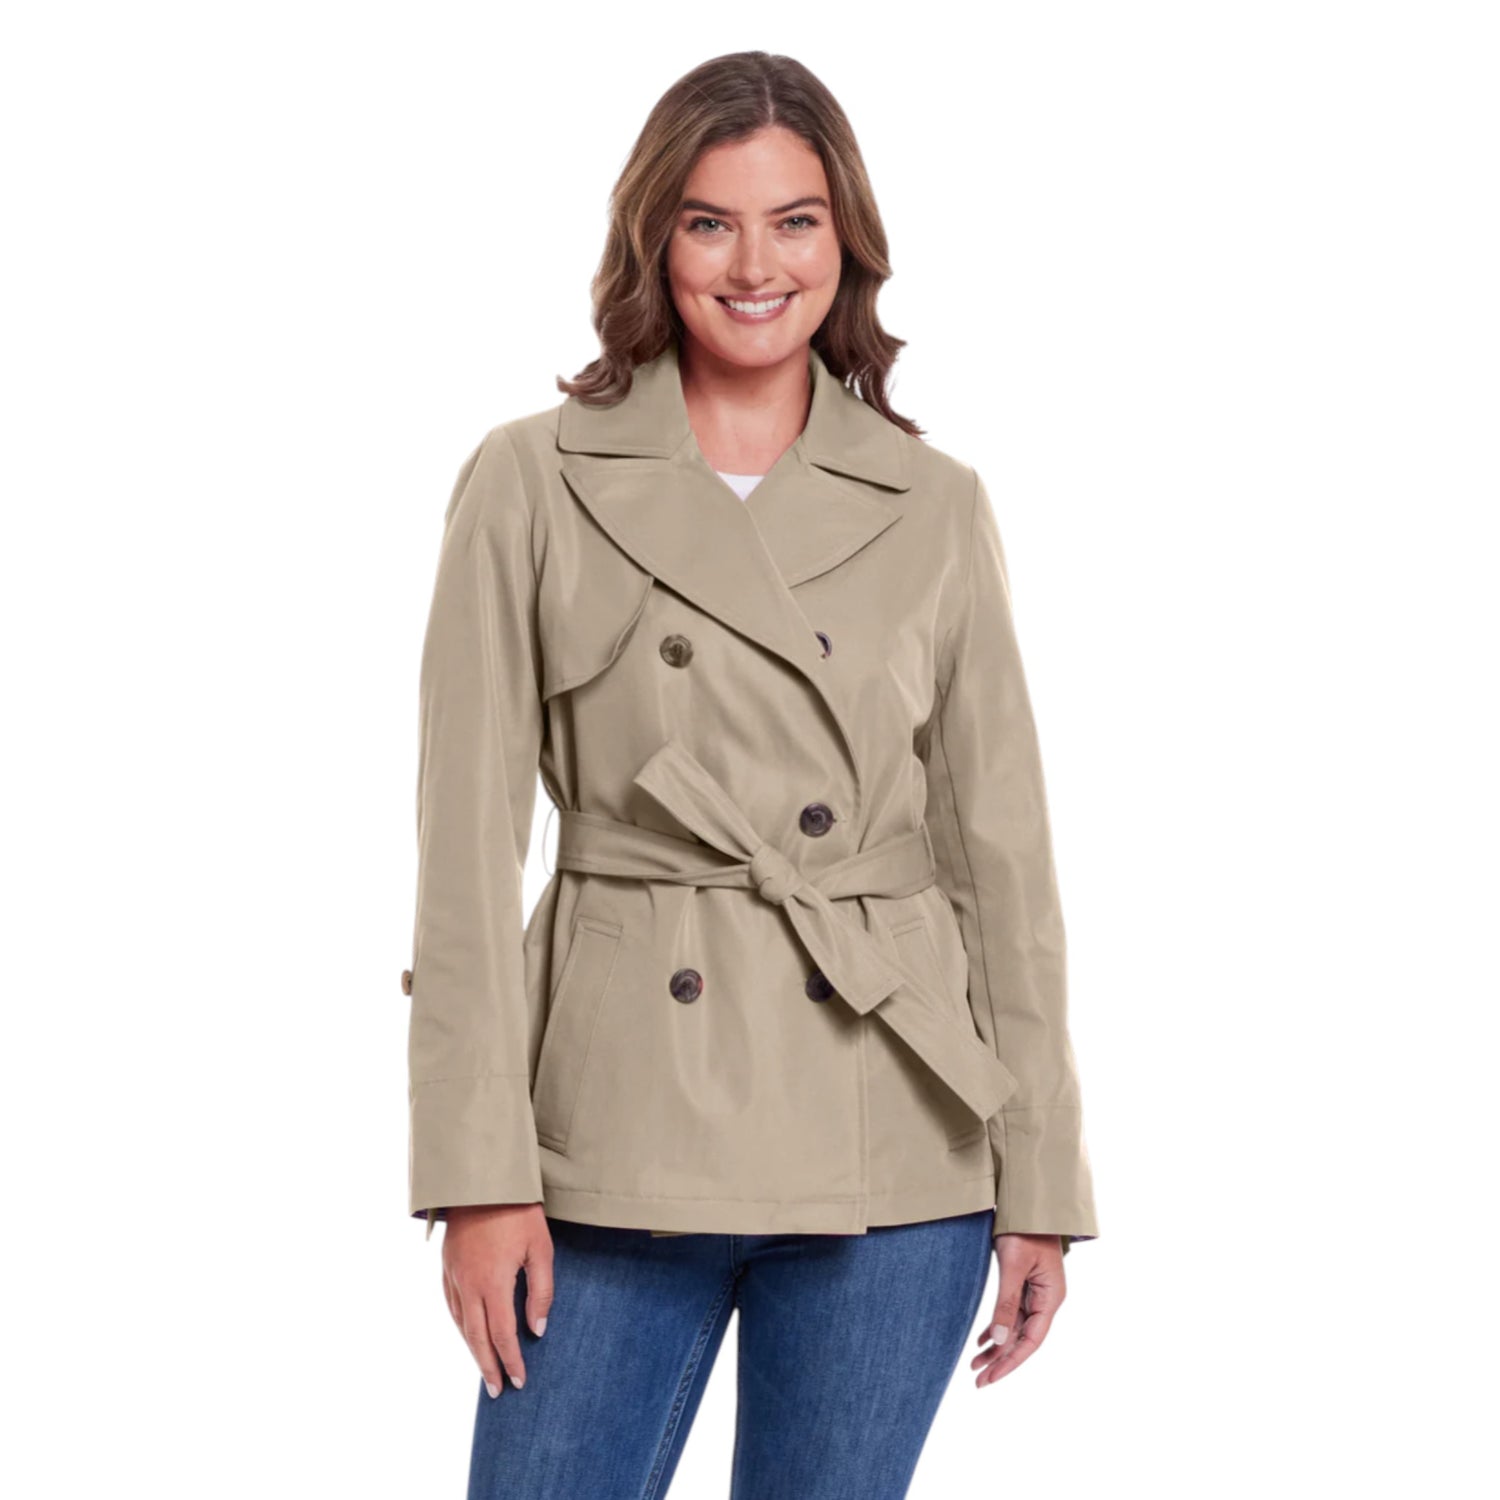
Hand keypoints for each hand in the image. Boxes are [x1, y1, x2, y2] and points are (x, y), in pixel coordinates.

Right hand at [441, 1203, 552, 1397]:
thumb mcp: (540, 1248)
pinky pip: (451, 1304)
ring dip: (472, 1349)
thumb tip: (537, 1329)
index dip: (512, 1360)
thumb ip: (541, 1290)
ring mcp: (453, 1274)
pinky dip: (460, 1325)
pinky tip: (468, 1331)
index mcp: (493, 1282)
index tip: (520, 1381)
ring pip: (460, 1323)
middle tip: (498, 1391)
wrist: (482, 1177)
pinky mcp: (446, 1264)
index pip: (503, 1334)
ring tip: (485, 1369)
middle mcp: (468, 1284)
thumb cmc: (518, 1210)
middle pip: (476, 1337)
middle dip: (488, 1366)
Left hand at [972, 1233, 1065, 1386]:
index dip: (1011, 1361)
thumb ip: (1007, 1303)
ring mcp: (1037, 1292)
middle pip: (1024, 1338)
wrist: (1028, 1201)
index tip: (991, 1378)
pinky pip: (1012, 1314)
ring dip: (997, 1346)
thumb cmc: (1023, 1229)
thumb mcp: (1013, 1266)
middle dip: (1001, 1360)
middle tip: (979, 1381)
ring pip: (1016, 1328)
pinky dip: (998, 1328)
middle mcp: (1046, 1299)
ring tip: (976, 1365)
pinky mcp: (1025, 1284)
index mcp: (1051, 1297)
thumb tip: (1000, 1340)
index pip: (1032, 1340)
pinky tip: (983, 1342)